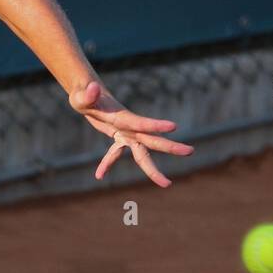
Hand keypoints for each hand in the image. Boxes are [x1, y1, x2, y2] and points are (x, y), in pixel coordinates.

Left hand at [69, 80, 193, 187]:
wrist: (86, 93)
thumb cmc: (83, 94)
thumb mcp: (81, 95)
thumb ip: (87, 94)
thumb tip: (92, 87)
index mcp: (122, 117)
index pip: (141, 122)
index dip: (155, 125)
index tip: (174, 126)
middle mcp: (128, 126)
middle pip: (151, 140)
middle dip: (170, 147)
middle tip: (191, 151)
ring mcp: (125, 132)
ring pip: (142, 152)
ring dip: (152, 169)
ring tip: (166, 184)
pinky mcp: (118, 135)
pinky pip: (115, 153)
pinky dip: (108, 163)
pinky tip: (99, 175)